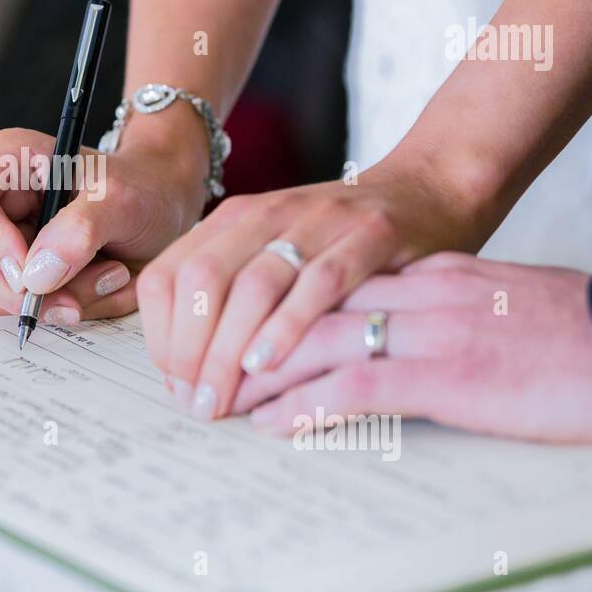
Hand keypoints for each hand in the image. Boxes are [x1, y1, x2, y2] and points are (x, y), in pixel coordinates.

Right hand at [0, 126, 206, 326]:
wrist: (166, 206)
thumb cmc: (144, 186)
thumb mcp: (123, 199)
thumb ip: (82, 229)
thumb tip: (37, 274)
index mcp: (9, 161)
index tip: (30, 273)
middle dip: (18, 288)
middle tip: (73, 300)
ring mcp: (4, 239)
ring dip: (53, 300)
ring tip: (109, 277)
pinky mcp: (21, 272)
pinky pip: (23, 307)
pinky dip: (65, 307)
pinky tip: (101, 283)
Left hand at [135, 160, 482, 419]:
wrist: (429, 189)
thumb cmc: (344, 239)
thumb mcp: (274, 251)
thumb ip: (232, 292)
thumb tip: (183, 368)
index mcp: (234, 219)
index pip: (169, 275)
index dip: (162, 334)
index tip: (173, 381)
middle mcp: (268, 214)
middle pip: (203, 282)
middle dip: (190, 350)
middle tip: (197, 403)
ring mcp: (320, 221)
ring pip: (254, 285)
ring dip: (229, 349)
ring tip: (223, 397)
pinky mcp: (371, 234)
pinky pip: (321, 283)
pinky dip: (289, 325)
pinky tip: (269, 362)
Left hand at [235, 253, 591, 443]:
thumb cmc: (561, 325)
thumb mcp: (476, 296)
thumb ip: (420, 298)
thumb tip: (371, 323)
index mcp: (413, 268)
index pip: (306, 269)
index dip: (249, 300)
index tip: (214, 331)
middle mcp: (410, 286)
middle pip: (291, 293)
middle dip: (231, 333)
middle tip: (194, 374)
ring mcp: (428, 324)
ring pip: (311, 334)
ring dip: (252, 371)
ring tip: (215, 403)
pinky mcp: (452, 370)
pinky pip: (360, 380)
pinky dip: (308, 403)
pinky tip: (274, 424)